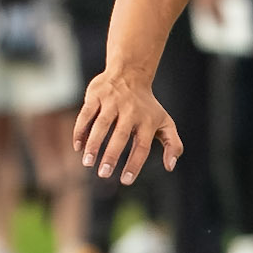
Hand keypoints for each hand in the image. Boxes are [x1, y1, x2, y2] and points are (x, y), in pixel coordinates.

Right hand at [73, 69, 182, 184]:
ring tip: (87, 163)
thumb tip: (170, 167)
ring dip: (93, 144)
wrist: (131, 73)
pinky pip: (86, 114)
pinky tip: (78, 147)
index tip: (125, 180)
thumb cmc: (147, 106)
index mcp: (147, 121)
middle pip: (120, 136)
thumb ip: (173, 145)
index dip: (134, 164)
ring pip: (101, 125)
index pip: (142, 146)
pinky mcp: (96, 95)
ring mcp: (112, 102)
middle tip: (103, 174)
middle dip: (111, 156)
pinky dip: (80, 130)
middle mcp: (130, 111)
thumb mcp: (165, 122)